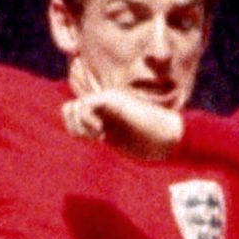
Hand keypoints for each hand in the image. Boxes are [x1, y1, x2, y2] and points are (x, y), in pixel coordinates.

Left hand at [61, 85, 181, 160]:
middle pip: (68, 109)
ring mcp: (109, 99)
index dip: (76, 127)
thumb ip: (108, 133)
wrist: (169, 136)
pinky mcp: (114, 100)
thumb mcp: (122, 138)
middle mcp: (105, 101)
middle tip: (94, 136)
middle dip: (75, 126)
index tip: (95, 139)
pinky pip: (86, 104)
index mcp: (105, 110)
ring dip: (81, 125)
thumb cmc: (152, 140)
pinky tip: (102, 132)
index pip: (74, 113)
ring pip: (75, 106)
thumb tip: (97, 138)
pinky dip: (88, 121)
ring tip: (99, 134)